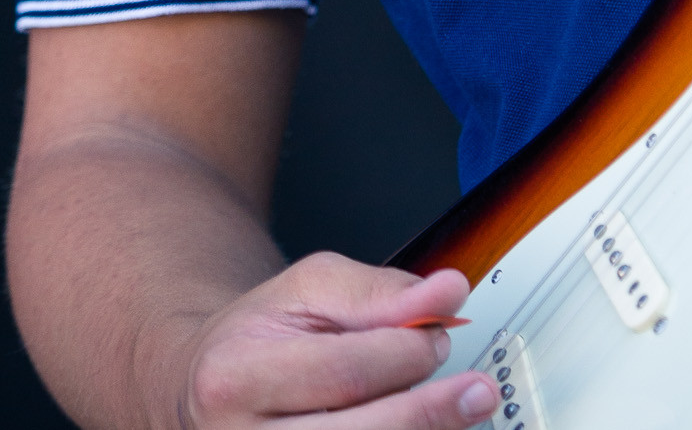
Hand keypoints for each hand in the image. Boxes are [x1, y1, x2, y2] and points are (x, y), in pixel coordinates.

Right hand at [178, 253, 498, 427]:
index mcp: (236, 376)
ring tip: (459, 412)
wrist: (206, 387)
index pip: (345, 371)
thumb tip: (447, 293)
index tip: (442, 328)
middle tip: (476, 390)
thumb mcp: (307, 289)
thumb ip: (378, 291)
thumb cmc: (260, 336)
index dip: (407, 352)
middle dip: (427, 411)